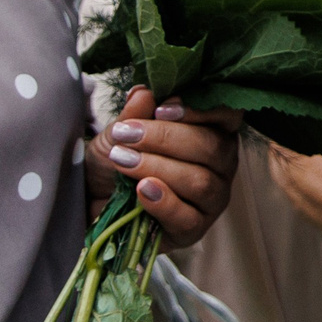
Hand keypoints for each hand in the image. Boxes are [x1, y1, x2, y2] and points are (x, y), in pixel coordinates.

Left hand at [85, 85, 243, 247]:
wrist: (93, 199)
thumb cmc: (118, 158)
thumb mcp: (120, 131)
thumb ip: (135, 113)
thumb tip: (143, 92)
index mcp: (214, 132)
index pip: (229, 115)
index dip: (201, 110)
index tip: (161, 109)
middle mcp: (221, 165)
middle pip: (212, 148)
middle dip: (166, 138)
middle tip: (126, 135)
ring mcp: (212, 199)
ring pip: (200, 182)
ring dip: (158, 168)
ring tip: (122, 161)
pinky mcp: (195, 230)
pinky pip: (188, 218)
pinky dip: (163, 202)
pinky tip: (140, 190)